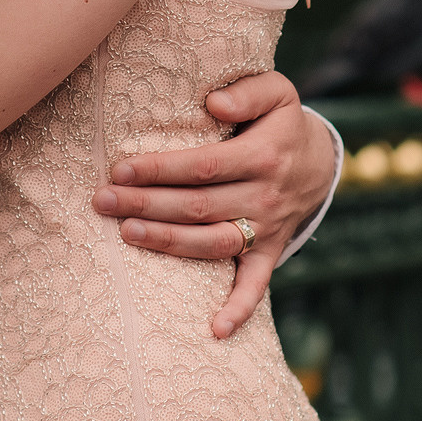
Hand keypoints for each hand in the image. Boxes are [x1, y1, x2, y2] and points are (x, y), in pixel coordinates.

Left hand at [90, 71, 336, 337]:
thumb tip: (214, 104)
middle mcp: (263, 196)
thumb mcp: (276, 90)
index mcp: (262, 156)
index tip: (120, 168)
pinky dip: (239, 309)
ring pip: (213, 243)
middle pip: (198, 206)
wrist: (320, 159)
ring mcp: (267, 228)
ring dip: (168, 243)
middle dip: (146, 204)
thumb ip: (247, 92)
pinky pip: (256, 284)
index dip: (161, 170)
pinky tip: (214, 330)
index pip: (203, 167)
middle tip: (102, 201)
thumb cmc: (280, 120)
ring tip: (125, 233)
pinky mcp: (271, 251)